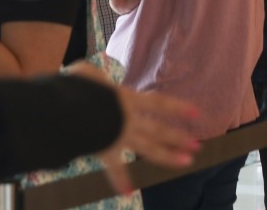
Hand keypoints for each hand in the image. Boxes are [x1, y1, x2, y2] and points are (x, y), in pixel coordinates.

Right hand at [65, 63, 199, 194]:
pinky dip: (120, 180)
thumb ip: (94, 77)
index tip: (197, 113)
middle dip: (179, 138)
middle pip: (159, 130)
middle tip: (198, 146)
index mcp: (128, 99)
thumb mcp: (87, 74)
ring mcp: (120, 136)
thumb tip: (89, 76)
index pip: (158, 103)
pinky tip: (128, 192)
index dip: (177, 107)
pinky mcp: (106, 150)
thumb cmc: (78, 86)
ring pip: (149, 148)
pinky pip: (115, 168)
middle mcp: (129, 119)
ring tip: (186, 162)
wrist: (69, 109)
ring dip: (168, 156)